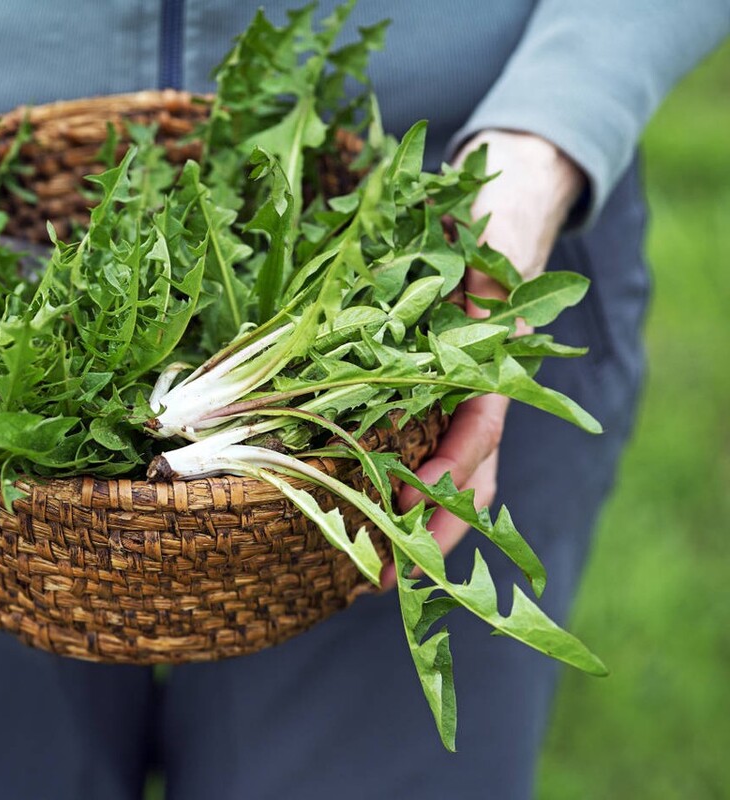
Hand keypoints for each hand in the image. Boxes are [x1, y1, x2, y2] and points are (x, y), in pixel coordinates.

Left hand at [380, 129, 584, 588]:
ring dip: (423, 529)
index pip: (477, 430)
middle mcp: (481, 388)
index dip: (447, 471)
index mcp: (492, 359)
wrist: (497, 205)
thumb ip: (465, 285)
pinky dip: (413, 497)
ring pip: (457, 479)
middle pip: (471, 476)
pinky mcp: (435, 397)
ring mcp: (462, 398)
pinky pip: (431, 457)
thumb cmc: (479, 222)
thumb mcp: (472, 247)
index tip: (410, 505)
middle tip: (391, 581)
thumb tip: (427, 315)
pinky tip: (381, 526)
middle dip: (435, 530)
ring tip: (381, 577)